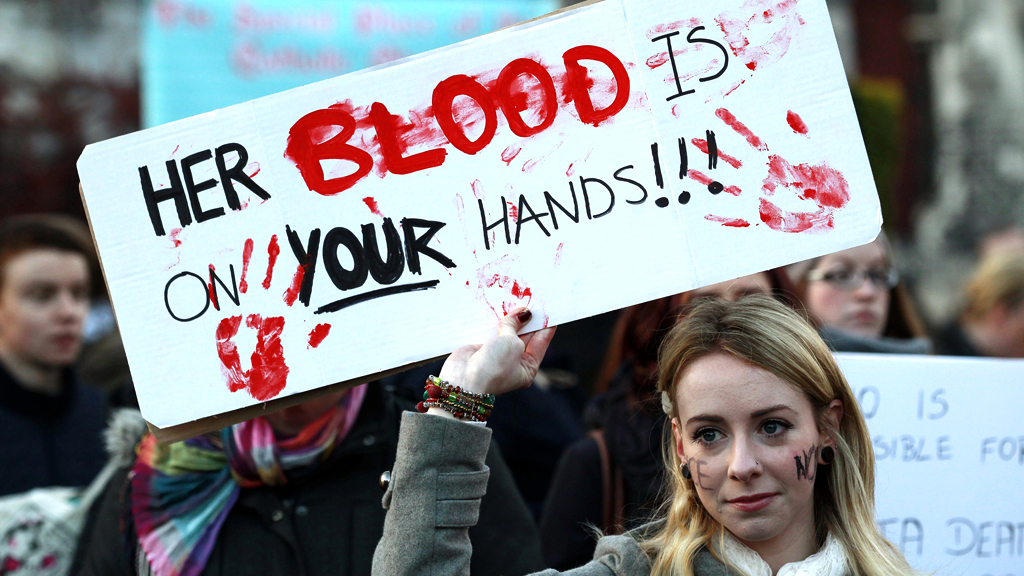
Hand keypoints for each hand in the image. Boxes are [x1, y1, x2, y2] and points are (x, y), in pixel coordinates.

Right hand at [438, 308, 556, 396]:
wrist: (464, 380)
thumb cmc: (494, 367)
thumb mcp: (512, 344)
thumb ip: (516, 326)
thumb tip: (522, 313)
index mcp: (528, 368)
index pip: (541, 342)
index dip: (546, 325)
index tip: (550, 309)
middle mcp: (514, 362)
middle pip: (525, 335)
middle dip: (528, 319)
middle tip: (532, 299)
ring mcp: (498, 355)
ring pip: (508, 332)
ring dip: (511, 318)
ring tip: (518, 299)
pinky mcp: (482, 348)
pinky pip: (492, 331)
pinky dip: (496, 321)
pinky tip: (501, 306)